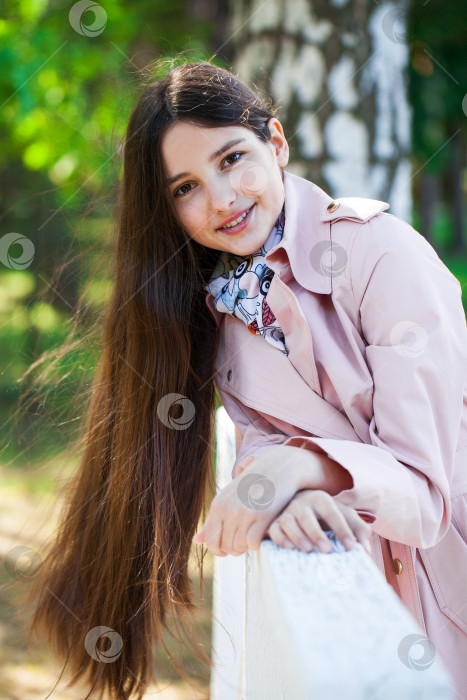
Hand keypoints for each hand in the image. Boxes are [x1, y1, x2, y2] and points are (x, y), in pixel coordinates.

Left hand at [192, 447, 308, 556]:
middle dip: (236, 550)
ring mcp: (245, 511)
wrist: (279, 466)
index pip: (211, 542)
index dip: (220, 551)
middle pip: (226, 547)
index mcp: (218, 504)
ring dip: (247, 547)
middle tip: (246, 543)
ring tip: (254, 537)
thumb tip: (195, 541)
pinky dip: (258, 544)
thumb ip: (213, 520)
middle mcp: (229, 508)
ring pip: (239, 547)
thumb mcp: (230, 498)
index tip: (231, 548)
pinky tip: (263, 535)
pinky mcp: (262, 514)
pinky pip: (253, 543)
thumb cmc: (254, 483)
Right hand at [266, 489, 371, 553]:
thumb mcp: (345, 517)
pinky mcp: (274, 522)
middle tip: (327, 551)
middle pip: (307, 517)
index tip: (351, 547)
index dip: (342, 529)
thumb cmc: (326, 516)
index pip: (332, 513)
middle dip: (317, 534)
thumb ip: (359, 530)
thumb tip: (365, 549)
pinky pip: (273, 529)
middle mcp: (301, 503)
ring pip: (288, 522)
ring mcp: (286, 512)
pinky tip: (289, 548)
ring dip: (298, 536)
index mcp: (321, 499)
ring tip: (309, 550)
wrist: (300, 508)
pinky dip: (280, 538)